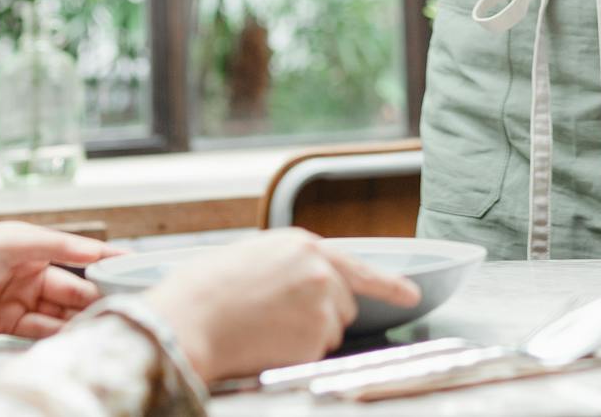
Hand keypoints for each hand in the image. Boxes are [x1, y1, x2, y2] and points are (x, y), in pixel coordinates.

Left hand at [0, 221, 121, 349]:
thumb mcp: (8, 242)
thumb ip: (54, 247)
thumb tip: (93, 251)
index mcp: (29, 244)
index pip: (75, 252)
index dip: (104, 259)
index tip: (133, 267)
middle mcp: (26, 271)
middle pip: (70, 286)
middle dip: (93, 296)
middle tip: (118, 307)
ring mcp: (15, 299)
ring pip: (56, 310)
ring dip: (75, 319)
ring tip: (98, 327)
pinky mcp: (3, 325)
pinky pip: (37, 329)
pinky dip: (54, 334)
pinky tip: (69, 338)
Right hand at [139, 229, 420, 381]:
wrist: (190, 318)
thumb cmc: (205, 290)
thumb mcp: (250, 256)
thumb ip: (286, 265)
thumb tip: (299, 284)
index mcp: (302, 245)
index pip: (358, 266)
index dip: (388, 284)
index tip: (410, 295)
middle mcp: (320, 271)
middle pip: (343, 305)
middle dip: (321, 316)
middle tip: (278, 320)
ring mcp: (322, 305)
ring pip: (330, 333)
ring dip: (306, 337)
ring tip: (264, 328)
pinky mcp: (316, 337)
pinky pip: (314, 355)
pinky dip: (295, 355)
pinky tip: (266, 344)